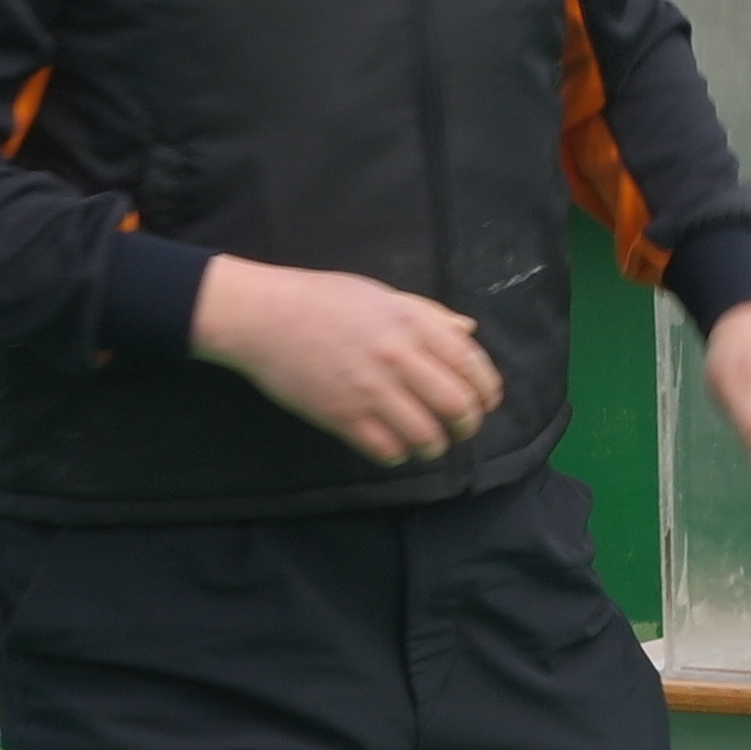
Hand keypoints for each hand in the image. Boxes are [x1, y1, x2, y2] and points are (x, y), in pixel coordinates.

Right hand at [190, 257, 502, 465]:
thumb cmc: (323, 300)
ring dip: (435, 445)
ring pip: (426, 435)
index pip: (470, 363)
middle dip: (468, 424)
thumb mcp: (383, 295)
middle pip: (456, 405)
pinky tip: (394, 445)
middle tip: (462, 428)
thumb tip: (470, 330)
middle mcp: (398, 356)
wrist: (263, 315)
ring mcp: (370, 389)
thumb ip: (429, 315)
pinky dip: (398, 454)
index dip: (487, 390)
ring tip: (428, 442)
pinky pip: (387, 450)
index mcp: (412, 322)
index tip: (487, 402)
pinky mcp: (342, 415)